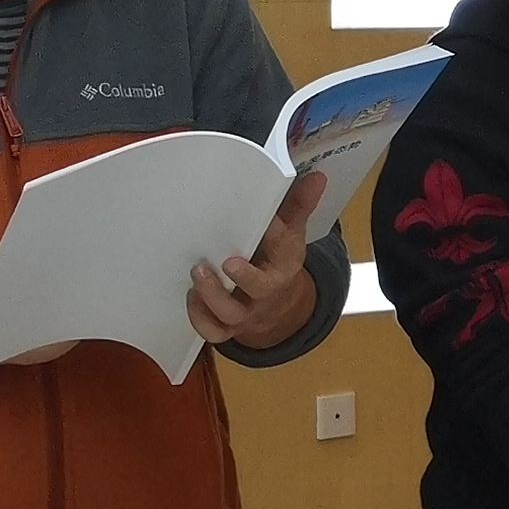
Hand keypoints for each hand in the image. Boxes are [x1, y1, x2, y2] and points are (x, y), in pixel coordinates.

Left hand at [190, 170, 326, 350]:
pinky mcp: (228, 325)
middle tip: (218, 264)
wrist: (279, 306)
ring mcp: (246, 311)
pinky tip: (191, 298)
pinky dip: (200, 319)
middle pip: (258, 291)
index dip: (269, 243)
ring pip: (230, 314)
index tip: (248, 241)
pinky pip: (214, 332)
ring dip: (212, 297)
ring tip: (198, 275)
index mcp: (284, 266)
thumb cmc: (278, 261)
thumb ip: (298, 206)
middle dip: (240, 279)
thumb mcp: (291, 234)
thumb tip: (317, 177)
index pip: (282, 252)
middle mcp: (266, 292)